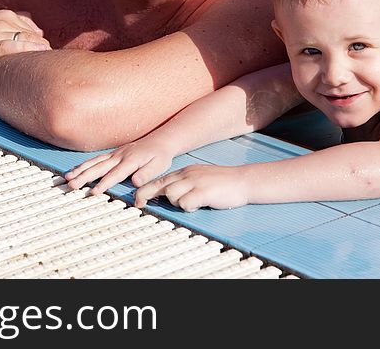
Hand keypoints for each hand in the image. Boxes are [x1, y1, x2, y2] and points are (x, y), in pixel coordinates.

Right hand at [0, 9, 50, 77]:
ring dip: (38, 53)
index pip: (34, 31)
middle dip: (43, 52)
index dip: (42, 46)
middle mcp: (1, 21)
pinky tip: (34, 57)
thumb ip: (14, 27)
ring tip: (45, 68)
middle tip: (50, 67)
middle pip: (33, 37)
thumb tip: (39, 33)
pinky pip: (9, 48)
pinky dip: (24, 52)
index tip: (47, 60)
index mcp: (5, 16)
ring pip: (25, 41)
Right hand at [65, 134, 174, 194]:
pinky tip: (75, 170)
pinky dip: (84, 164)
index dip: (104, 184)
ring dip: (80, 170)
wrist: (161, 140)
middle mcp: (119, 156)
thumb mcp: (159, 166)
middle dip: (84, 177)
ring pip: (94, 162)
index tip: (93, 192)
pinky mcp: (113, 154)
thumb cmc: (160, 156)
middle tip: (72, 185)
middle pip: (99, 167)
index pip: (114, 174)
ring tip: (68, 178)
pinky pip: (96, 159)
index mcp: (130, 161)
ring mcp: (115, 154)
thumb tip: (135, 182)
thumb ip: (146, 174)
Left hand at [134, 164, 248, 211]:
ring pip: (171, 194)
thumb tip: (169, 196)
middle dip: (145, 195)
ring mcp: (195, 182)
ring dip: (175, 203)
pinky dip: (188, 207)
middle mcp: (187, 175)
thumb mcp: (199, 178)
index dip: (145, 190)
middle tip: (139, 205)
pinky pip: (186, 202)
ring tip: (191, 203)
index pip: (159, 180)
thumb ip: (184, 184)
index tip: (137, 200)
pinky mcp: (203, 191)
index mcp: (185, 172)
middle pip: (159, 185)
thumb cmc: (222, 183)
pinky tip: (199, 205)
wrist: (243, 180)